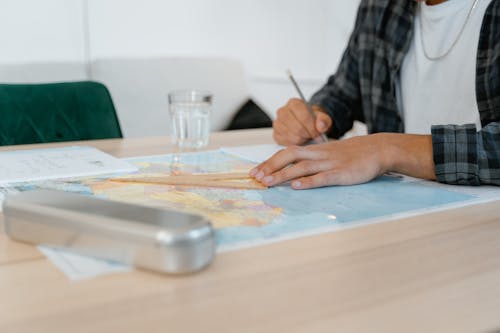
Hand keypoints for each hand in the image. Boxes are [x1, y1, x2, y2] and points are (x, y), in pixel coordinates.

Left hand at [250, 133, 435, 188]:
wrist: (379, 149)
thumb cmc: (354, 154)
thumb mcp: (331, 153)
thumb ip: (315, 159)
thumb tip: (296, 170)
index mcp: (315, 149)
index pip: (287, 152)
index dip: (270, 161)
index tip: (256, 170)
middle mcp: (319, 154)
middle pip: (289, 156)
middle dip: (270, 166)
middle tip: (256, 177)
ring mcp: (329, 163)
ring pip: (302, 167)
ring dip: (283, 175)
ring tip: (268, 182)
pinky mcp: (341, 173)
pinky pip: (322, 177)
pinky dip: (308, 182)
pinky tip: (296, 186)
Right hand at [273, 98, 332, 145]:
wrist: (307, 125)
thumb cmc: (313, 120)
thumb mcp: (322, 118)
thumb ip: (324, 120)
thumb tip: (320, 126)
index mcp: (294, 103)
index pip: (303, 115)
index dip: (312, 126)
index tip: (317, 133)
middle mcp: (282, 111)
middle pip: (296, 127)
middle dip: (307, 134)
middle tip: (313, 137)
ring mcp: (277, 123)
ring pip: (291, 136)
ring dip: (302, 140)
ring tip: (307, 138)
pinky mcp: (276, 135)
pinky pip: (285, 143)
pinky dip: (295, 144)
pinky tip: (300, 141)